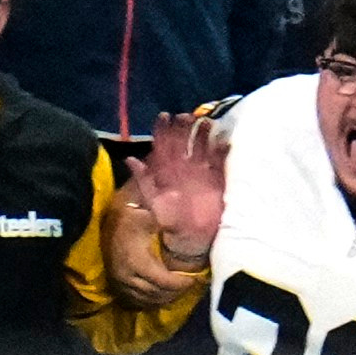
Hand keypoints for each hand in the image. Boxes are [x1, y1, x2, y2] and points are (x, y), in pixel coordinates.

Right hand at [103, 177, 193, 305]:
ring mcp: (118, 282)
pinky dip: (148, 301)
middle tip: (189, 286)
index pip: (163, 281)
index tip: (194, 279)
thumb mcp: (146, 213)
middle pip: (155, 294)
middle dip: (175, 293)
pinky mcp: (113, 284)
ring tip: (177, 292)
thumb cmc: (125, 213)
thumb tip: (184, 205)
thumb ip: (166, 213)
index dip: (180, 283)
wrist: (97, 218)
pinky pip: (133, 301)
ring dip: (163, 299)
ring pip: (145, 300)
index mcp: (136, 261)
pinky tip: (159, 297)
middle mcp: (126, 276)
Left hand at [140, 110, 226, 267]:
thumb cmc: (170, 219)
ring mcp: (201, 170)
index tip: (165, 116)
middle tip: (186, 116)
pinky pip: (220, 160)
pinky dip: (223, 151)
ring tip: (206, 123)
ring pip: (203, 145)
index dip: (163, 129)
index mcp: (167, 169)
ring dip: (204, 133)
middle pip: (184, 139)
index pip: (163, 144)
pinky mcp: (217, 178)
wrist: (191, 237)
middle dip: (184, 126)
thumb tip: (130, 160)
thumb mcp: (153, 201)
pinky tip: (225, 143)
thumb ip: (144, 181)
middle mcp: (184, 165)